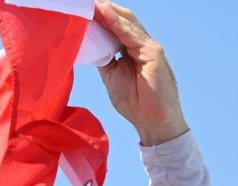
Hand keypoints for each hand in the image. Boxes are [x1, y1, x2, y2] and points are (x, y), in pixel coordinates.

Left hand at [94, 1, 188, 145]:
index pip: (116, 27)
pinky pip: (133, 35)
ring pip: (128, 23)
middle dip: (105, 9)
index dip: (101, 17)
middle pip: (123, 20)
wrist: (152, 121)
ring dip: (109, 12)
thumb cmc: (135, 102)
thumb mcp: (112, 76)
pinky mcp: (153, 54)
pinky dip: (118, 24)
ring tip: (94, 3)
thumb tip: (89, 47)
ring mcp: (149, 47)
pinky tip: (106, 14)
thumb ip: (104, 60)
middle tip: (86, 1)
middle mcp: (142, 44)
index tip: (83, 9)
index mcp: (132, 49)